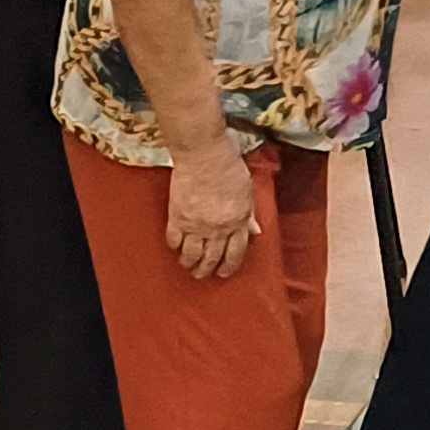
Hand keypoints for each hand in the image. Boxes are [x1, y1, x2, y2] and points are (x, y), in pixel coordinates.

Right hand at [166, 140, 256, 280]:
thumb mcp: (247, 190)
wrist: (203, 154)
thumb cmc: (228, 166)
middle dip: (208, 270)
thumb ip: (249, 214)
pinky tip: (177, 248)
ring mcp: (196, 224)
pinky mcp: (177, 217)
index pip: (235, 253)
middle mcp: (217, 228)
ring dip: (190, 264)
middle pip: (212, 257)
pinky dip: (175, 247)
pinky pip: (175, 240)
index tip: (223, 272)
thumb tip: (255, 232)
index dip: (229, 266)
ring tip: (189, 267)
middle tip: (203, 275)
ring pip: (192, 254)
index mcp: (237, 221)